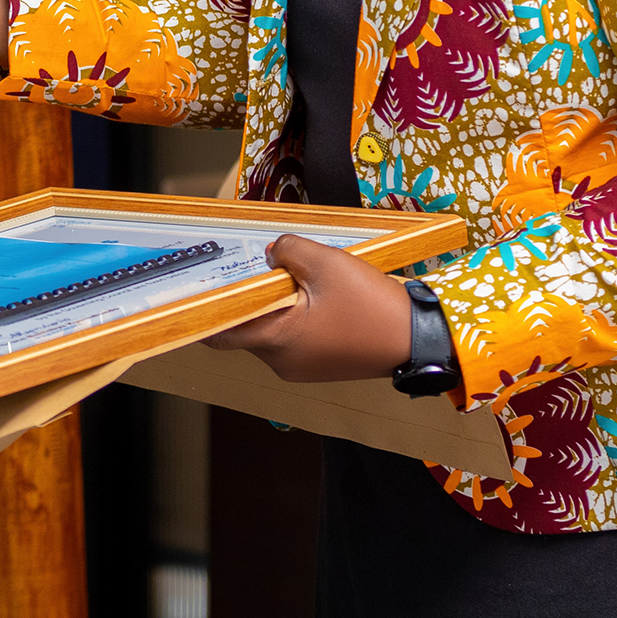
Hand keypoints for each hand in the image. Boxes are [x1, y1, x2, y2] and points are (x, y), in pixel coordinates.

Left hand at [202, 234, 414, 384]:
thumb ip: (287, 250)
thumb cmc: (373, 306)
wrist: (417, 339)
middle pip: (248, 326)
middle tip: (269, 268)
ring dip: (279, 304)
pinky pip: (294, 337)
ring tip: (304, 280)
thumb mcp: (327, 263)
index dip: (206, 309)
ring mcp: (301, 367)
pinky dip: (296, 316)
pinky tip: (318, 296)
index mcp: (276, 341)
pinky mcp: (319, 365)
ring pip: (272, 330)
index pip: (219, 333)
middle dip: (255, 296)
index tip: (199, 288)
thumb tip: (270, 253)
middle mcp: (282, 362)